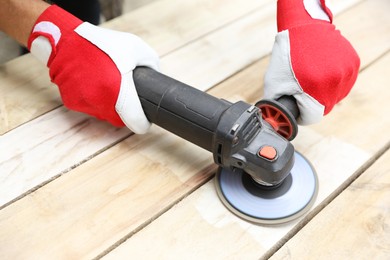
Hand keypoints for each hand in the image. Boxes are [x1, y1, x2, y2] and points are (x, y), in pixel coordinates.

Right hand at [28, 5, 158, 133]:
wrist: (64, 40)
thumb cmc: (101, 43)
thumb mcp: (135, 47)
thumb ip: (151, 64)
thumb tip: (155, 78)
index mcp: (119, 90)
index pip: (136, 122)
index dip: (143, 123)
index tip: (145, 121)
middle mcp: (101, 101)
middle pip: (120, 120)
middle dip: (125, 112)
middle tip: (125, 95)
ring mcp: (85, 104)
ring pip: (104, 115)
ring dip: (109, 106)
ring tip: (107, 83)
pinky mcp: (72, 103)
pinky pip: (90, 108)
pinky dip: (94, 100)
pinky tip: (92, 83)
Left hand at [264, 0, 359, 124]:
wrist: (303, 28)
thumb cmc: (286, 56)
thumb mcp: (273, 83)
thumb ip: (277, 104)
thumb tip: (276, 119)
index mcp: (316, 88)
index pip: (312, 117)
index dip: (301, 115)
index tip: (296, 107)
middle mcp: (335, 81)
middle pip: (324, 107)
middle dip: (311, 103)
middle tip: (301, 90)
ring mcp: (347, 71)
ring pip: (336, 96)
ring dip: (324, 92)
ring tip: (311, 77)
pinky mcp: (353, 63)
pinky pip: (344, 83)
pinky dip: (333, 81)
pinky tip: (322, 70)